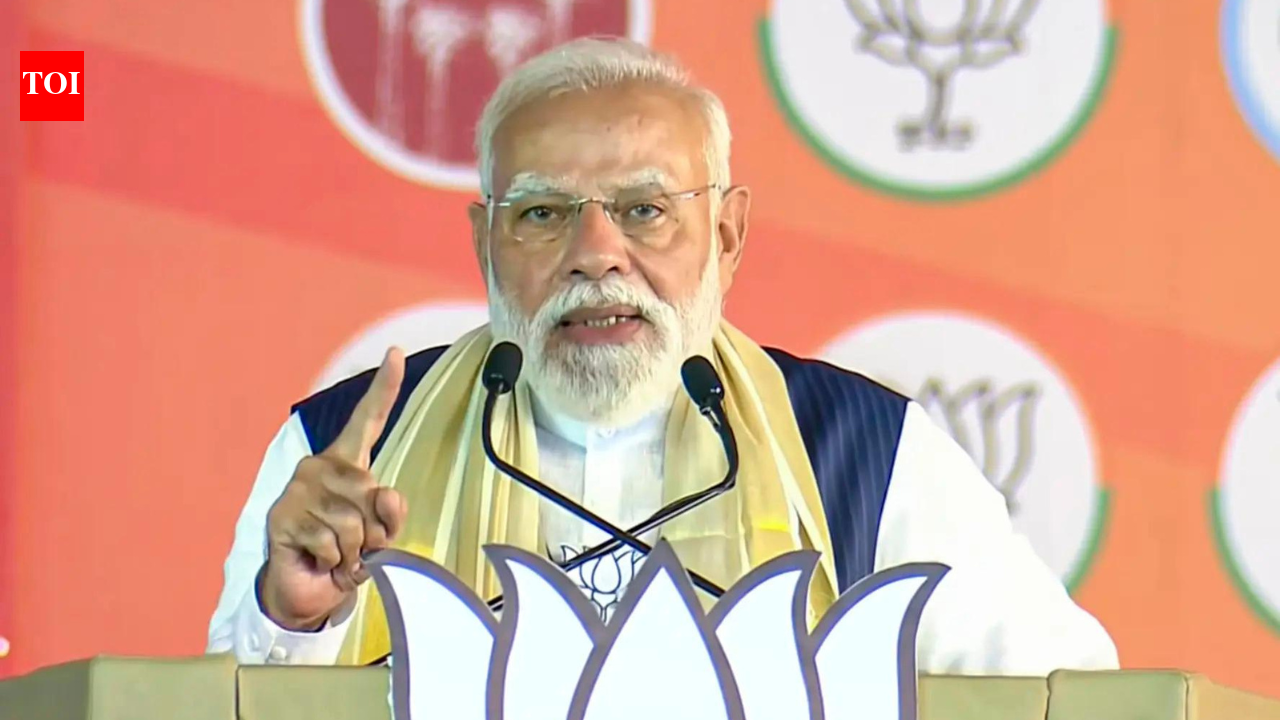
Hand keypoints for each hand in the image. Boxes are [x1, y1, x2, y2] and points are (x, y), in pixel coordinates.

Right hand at [259, 348, 408, 630]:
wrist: (308, 591)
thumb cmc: (348, 554)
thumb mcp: (382, 535)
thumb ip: (392, 512)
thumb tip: (385, 493)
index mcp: (348, 463)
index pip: (368, 421)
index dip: (384, 388)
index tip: (395, 352)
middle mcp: (319, 467)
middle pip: (372, 492)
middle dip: (375, 532)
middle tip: (356, 547)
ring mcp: (298, 489)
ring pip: (354, 523)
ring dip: (354, 552)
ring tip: (338, 556)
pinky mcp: (282, 517)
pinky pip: (331, 542)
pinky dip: (334, 562)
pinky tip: (318, 560)